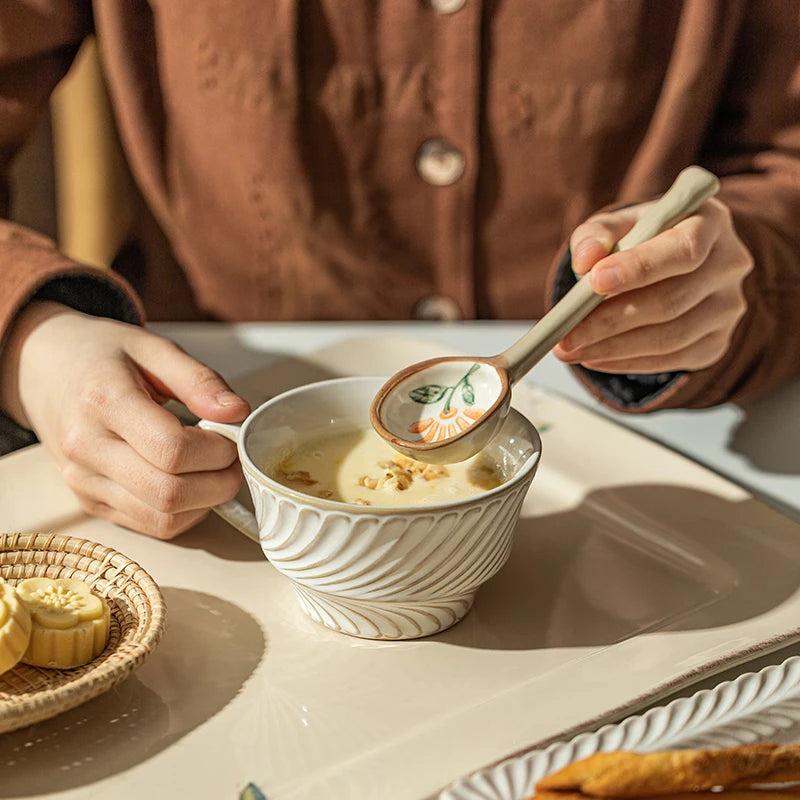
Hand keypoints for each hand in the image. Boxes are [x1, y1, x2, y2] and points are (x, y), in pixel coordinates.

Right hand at [0, 302, 250, 537]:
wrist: (43, 368)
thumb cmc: (101, 356)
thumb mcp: (153, 348)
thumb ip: (199, 380)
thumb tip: (237, 412)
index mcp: (104, 401)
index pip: (172, 450)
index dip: (217, 450)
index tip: (232, 436)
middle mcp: (87, 448)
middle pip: (169, 493)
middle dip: (219, 482)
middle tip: (233, 458)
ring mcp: (84, 481)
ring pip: (162, 518)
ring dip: (205, 502)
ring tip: (215, 470)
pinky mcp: (90, 502)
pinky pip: (149, 525)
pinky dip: (184, 512)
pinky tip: (191, 483)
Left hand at [553, 197, 752, 373]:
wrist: (671, 262)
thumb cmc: (641, 238)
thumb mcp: (618, 225)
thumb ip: (596, 235)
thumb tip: (585, 259)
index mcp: (709, 223)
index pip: (683, 249)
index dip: (639, 268)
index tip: (595, 282)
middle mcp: (728, 264)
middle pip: (671, 301)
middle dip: (609, 322)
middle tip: (565, 337)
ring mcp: (727, 307)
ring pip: (670, 338)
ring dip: (612, 349)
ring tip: (570, 351)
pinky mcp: (716, 341)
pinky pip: (671, 360)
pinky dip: (627, 362)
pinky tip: (594, 358)